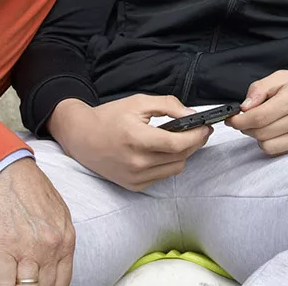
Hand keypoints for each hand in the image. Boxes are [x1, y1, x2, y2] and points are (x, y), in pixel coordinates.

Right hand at [0, 158, 74, 285]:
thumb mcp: (57, 212)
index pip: (62, 281)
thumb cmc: (27, 189)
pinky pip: (3, 285)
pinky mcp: (1, 250)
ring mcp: (26, 250)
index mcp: (65, 239)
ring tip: (14, 285)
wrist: (3, 172)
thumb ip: (59, 239)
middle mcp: (49, 247)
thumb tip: (55, 262)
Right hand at [46, 96, 211, 190]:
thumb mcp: (138, 102)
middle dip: (194, 143)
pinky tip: (162, 152)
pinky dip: (168, 164)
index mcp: (137, 139)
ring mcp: (134, 177)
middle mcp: (136, 162)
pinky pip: (162, 176)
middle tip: (199, 131)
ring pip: (175, 169)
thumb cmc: (110, 117)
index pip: (177, 144)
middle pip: (180, 157)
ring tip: (180, 140)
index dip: (197, 136)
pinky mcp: (133, 186)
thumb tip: (192, 115)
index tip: (206, 127)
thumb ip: (168, 105)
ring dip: (183, 155)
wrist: (82, 137)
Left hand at [226, 70, 287, 155]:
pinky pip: (280, 151)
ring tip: (262, 125)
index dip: (239, 120)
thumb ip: (262, 87)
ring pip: (267, 145)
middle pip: (260, 132)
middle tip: (245, 119)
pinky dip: (271, 144)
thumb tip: (244, 105)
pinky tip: (275, 132)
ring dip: (258, 137)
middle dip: (246, 127)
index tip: (232, 118)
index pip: (258, 116)